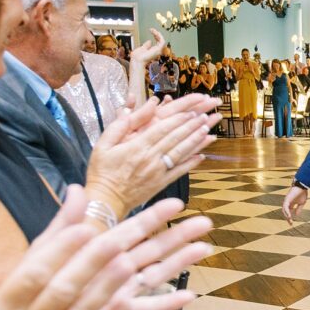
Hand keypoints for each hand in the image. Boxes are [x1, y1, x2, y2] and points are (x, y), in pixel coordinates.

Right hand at [87, 97, 217, 212]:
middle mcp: (151, 158)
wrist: (106, 200)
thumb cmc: (102, 171)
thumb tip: (131, 109)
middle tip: (205, 116)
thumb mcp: (103, 144)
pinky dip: (192, 163)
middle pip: (175, 138)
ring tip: (207, 130)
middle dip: (191, 126)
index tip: (191, 111)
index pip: (162, 129)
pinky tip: (202, 155)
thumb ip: (119, 126)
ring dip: (195, 141)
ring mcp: (158, 172)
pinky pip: (180, 171)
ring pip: (181, 153)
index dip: (178, 119)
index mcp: (137, 147)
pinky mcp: (161, 184)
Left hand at [130, 29, 165, 66]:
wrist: (137, 60)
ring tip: (154, 30)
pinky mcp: (158, 50)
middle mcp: (156, 51)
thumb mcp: (142, 48)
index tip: (151, 31)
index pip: (157, 42)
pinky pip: (162, 41)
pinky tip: (155, 32)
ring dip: (158, 34)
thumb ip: (146, 45)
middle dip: (157, 34)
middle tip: (153, 30)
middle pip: (160, 41)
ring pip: (162, 41)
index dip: (155, 36)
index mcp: (152, 51)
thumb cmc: (137, 57)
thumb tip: (149, 41)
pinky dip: (159, 36)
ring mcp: (158, 51)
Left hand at [281, 183, 308, 223]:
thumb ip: (299, 209)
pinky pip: (285, 207)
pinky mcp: (287, 200)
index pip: (288, 212)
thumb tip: (296, 215)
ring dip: (286, 216)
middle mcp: (287, 203)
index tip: (291, 223)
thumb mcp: (301, 203)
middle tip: (290, 223)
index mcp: (290, 204)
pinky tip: (289, 216)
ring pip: (284, 210)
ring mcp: (286, 201)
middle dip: (287, 218)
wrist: (302, 186)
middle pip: (285, 212)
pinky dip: (287, 212)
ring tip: (290, 221)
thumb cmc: (302, 193)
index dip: (290, 218)